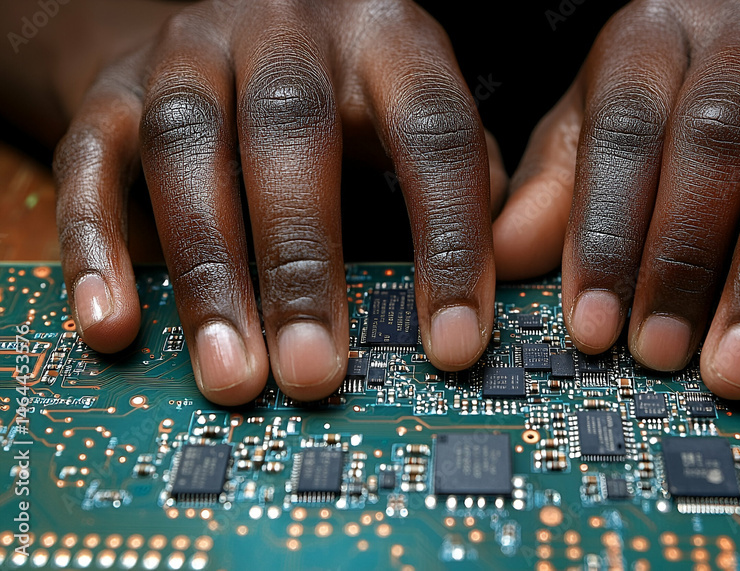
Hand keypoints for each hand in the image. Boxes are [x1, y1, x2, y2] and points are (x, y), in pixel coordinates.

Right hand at [54, 0, 505, 404]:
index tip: (454, 345)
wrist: (216, 25)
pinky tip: (114, 325)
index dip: (449, 239)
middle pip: (292, 134)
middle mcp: (287, 30)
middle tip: (315, 373)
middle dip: (305, 263)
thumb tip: (509, 273)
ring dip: (208, 272)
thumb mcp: (416, 111)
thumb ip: (469, 177)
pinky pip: (91, 164)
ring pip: (188, 150)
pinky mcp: (111, 91)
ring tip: (232, 373)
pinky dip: (97, 248)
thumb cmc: (343, 98)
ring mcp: (190, 52)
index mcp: (387, 40)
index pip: (434, 132)